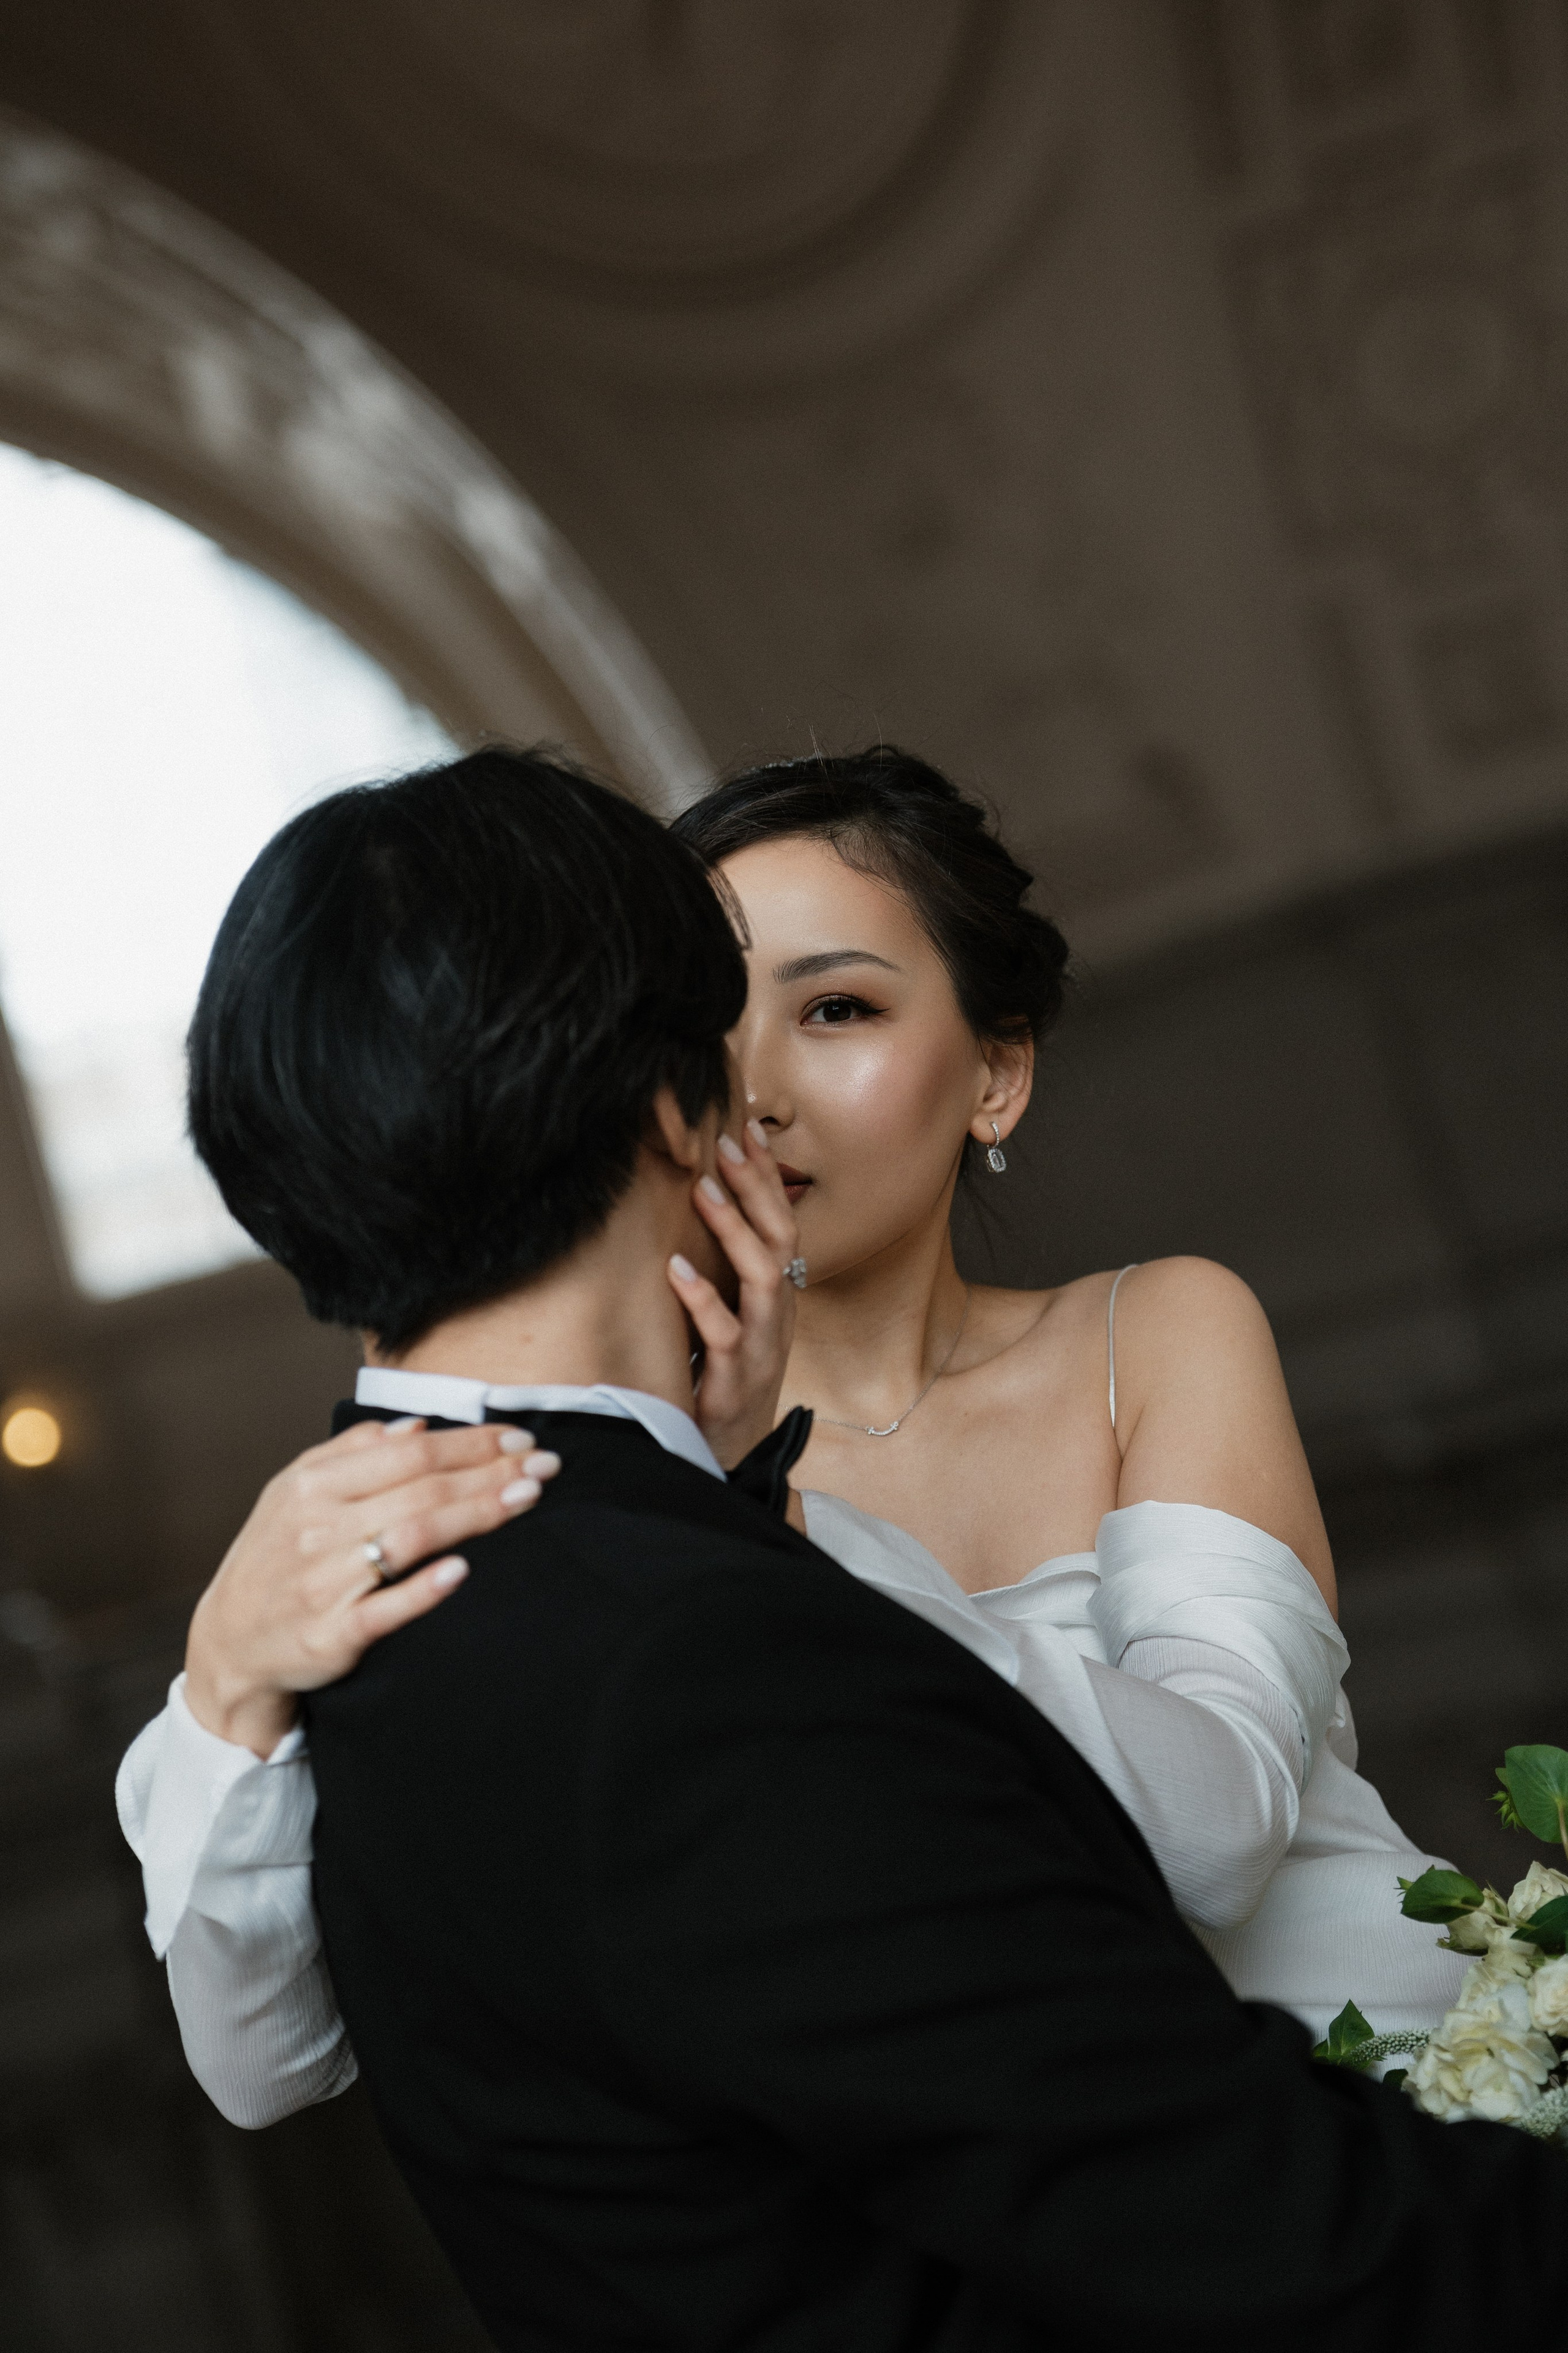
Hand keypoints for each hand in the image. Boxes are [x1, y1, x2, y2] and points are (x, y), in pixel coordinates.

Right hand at [183, 1418, 559, 1756]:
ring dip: (474, 1516)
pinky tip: (462, 1571)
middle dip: (490, 1471)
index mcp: (312, 1485)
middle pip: (420, 1489)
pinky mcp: (330, 1636)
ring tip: (526, 1498)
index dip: (471, 1442)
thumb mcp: (294, 1493)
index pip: (409, 1452)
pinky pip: (383, 1610)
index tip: (521, 1437)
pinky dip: (422, 1590)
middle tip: (546, 1464)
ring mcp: (324, 1582)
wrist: (229, 1645)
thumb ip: (350, 1452)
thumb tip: (415, 1426)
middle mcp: (317, 1527)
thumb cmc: (274, 1559)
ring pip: (411, 1539)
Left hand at [667, 1119, 799, 1469]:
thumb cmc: (719, 1380)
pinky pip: (724, 1334)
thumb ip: (719, 1274)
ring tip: (702, 1189)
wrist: (727, 1457)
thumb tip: (689, 1212)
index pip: (781, 1224)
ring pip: (763, 1279)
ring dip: (734, 1230)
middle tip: (727, 1141)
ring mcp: (761, 1347)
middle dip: (757, 1188)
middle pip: (781, 1239)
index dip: (767, 1178)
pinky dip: (703, 1299)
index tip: (747, 1129)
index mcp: (776, 1298)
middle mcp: (777, 1316)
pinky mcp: (735, 1380)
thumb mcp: (727, 1319)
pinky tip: (675, 1269)